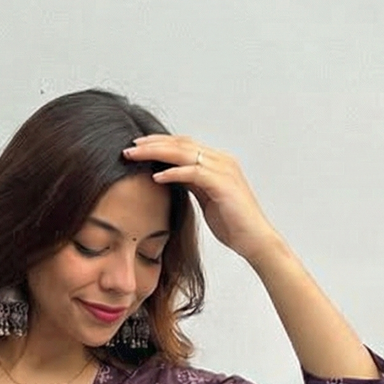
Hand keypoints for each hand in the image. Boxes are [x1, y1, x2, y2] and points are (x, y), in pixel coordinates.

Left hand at [122, 133, 279, 261]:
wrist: (255, 240)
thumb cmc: (232, 223)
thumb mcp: (205, 197)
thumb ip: (190, 182)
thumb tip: (166, 174)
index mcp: (217, 161)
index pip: (183, 144)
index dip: (158, 142)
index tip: (136, 147)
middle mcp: (221, 160)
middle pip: (181, 143)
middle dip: (152, 144)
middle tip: (128, 147)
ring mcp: (224, 170)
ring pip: (185, 153)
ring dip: (157, 153)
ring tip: (135, 156)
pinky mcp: (224, 184)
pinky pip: (194, 173)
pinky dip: (174, 173)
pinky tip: (156, 177)